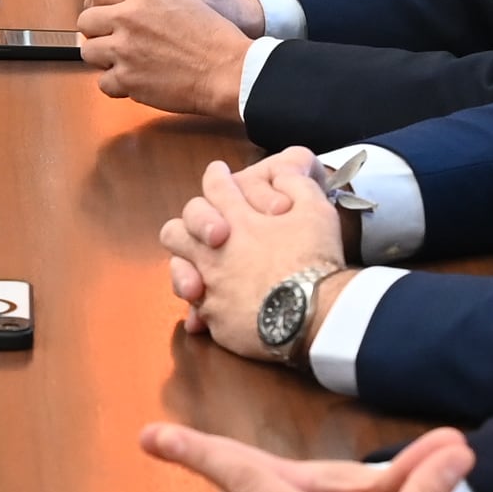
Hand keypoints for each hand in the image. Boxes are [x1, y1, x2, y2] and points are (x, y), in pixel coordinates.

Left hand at [77, 0, 262, 117]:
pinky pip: (102, 82)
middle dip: (98, 31)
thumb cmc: (210, 37)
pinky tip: (133, 78)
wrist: (226, 70)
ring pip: (88, 51)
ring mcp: (124, 49)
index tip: (109, 17)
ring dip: (103, 57)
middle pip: (86, 21)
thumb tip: (116, 5)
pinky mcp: (127, 79)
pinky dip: (116, 83)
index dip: (103, 6)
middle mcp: (128, 17)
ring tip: (123, 60)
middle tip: (113, 39)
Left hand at [160, 147, 343, 354]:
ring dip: (187, 267)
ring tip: (203, 269)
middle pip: (176, 230)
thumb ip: (296, 185)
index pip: (214, 187)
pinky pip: (197, 309)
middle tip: (210, 229)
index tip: (218, 173)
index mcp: (237, 221)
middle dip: (188, 226)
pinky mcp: (215, 318)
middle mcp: (214, 252)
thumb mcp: (316, 210)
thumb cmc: (314, 260)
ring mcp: (211, 286)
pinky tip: (217, 306)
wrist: (312, 313)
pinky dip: (204, 306)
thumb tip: (284, 174)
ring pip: (179, 270)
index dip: (215, 176)